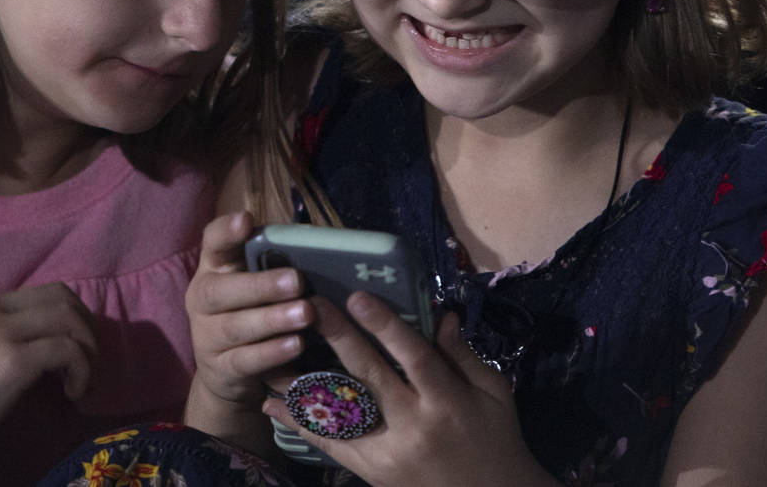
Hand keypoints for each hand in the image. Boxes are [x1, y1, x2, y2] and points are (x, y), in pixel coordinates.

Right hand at [0, 282, 96, 471]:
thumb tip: (49, 342)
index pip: (41, 293)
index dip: (70, 315)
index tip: (78, 345)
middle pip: (61, 298)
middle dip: (86, 327)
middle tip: (91, 359)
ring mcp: (0, 332)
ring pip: (68, 320)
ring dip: (88, 349)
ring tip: (86, 379)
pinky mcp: (12, 360)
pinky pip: (67, 351)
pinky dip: (82, 369)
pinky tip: (74, 393)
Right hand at [183, 212, 313, 441]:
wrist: (227, 371)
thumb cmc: (252, 310)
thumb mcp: (256, 283)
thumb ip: (274, 264)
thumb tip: (320, 247)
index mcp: (214, 268)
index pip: (212, 242)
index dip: (226, 231)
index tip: (246, 220)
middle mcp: (202, 299)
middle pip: (220, 291)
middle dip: (260, 286)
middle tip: (296, 281)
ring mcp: (206, 336)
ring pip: (235, 327)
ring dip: (272, 320)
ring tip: (305, 314)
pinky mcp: (219, 369)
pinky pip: (245, 361)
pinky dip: (271, 353)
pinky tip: (295, 345)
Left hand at [264, 292, 556, 486]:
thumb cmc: (496, 439)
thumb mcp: (494, 393)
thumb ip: (462, 354)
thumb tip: (441, 313)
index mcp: (447, 403)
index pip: (413, 358)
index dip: (385, 327)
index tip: (357, 296)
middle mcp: (414, 427)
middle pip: (369, 377)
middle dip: (337, 338)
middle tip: (310, 306)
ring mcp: (388, 454)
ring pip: (338, 414)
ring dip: (301, 384)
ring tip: (270, 352)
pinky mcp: (371, 473)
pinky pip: (330, 445)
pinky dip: (299, 424)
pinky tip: (272, 403)